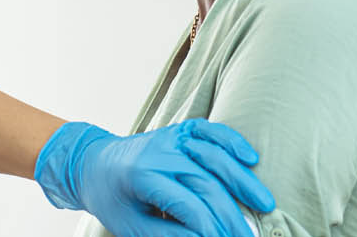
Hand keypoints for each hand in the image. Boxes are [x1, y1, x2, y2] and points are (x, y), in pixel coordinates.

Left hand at [34, 119, 275, 236]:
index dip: (211, 228)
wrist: (91, 163)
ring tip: (265, 204)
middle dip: (232, 214)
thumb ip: (165, 235)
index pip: (189, 206)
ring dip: (243, 181)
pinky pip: (210, 131)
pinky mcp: (179, 130)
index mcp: (143, 178)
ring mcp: (171, 137)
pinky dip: (232, 141)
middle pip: (207, 184)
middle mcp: (159, 153)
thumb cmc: (111, 199)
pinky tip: (251, 157)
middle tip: (249, 236)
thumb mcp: (130, 226)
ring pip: (215, 156)